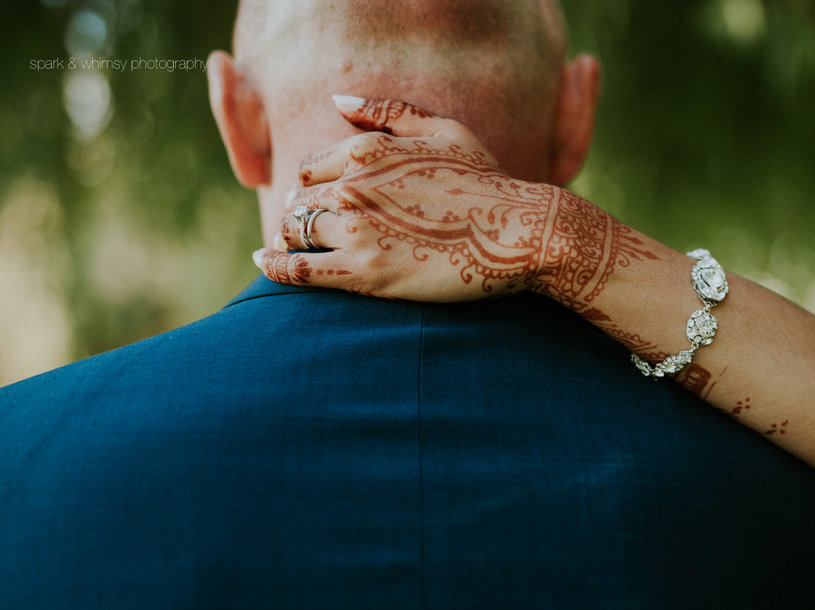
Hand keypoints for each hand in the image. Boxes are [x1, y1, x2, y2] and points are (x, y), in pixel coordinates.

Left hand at [252, 96, 653, 306]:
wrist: (517, 231)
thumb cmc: (487, 180)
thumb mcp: (443, 129)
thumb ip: (387, 112)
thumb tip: (340, 100)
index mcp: (368, 151)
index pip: (313, 169)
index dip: (308, 186)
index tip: (311, 200)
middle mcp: (353, 186)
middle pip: (299, 202)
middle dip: (297, 214)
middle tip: (299, 230)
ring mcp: (356, 230)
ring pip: (295, 233)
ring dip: (287, 240)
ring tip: (287, 249)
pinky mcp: (364, 272)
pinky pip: (300, 271)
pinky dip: (275, 267)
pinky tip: (265, 263)